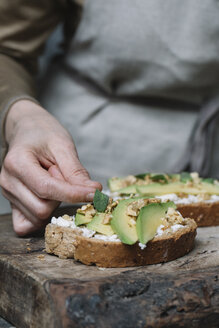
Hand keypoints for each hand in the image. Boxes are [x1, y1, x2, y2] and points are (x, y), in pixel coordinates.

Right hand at [0, 100, 101, 235]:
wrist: (27, 130)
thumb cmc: (44, 134)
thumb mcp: (63, 145)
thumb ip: (75, 171)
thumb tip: (93, 192)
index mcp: (17, 163)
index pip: (47, 189)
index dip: (74, 194)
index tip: (96, 194)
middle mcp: (8, 181)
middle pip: (42, 208)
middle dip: (61, 197)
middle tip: (61, 174)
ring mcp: (8, 194)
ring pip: (38, 217)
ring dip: (54, 203)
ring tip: (52, 180)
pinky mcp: (12, 203)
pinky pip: (25, 225)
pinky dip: (41, 217)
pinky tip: (48, 199)